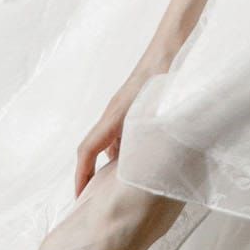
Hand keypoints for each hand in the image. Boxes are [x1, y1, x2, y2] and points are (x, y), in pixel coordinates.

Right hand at [73, 47, 173, 195]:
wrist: (169, 50)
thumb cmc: (162, 78)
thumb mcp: (152, 113)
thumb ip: (144, 139)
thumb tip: (139, 166)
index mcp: (114, 117)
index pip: (87, 150)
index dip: (81, 176)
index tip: (80, 198)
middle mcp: (113, 115)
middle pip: (94, 149)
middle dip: (91, 174)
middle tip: (97, 199)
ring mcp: (121, 110)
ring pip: (109, 142)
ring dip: (110, 163)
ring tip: (118, 187)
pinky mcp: (132, 107)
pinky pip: (121, 134)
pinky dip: (125, 150)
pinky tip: (140, 160)